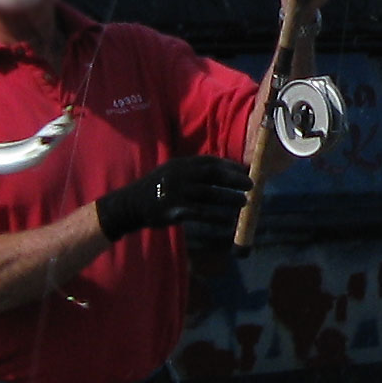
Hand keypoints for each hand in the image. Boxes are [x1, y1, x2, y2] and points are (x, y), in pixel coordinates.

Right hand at [96, 155, 252, 245]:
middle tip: (250, 185)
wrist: (131, 204)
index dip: (229, 166)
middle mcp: (179, 175)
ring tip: (244, 201)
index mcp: (181, 164)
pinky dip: (216, 216)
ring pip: (209, 194)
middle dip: (233, 179)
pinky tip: (228, 220)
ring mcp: (176, 192)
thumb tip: (223, 172)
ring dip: (228, 197)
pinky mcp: (174, 210)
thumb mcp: (172, 171)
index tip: (245, 171)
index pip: (210, 161)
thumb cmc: (158, 188)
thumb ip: (193, 171)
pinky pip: (200, 213)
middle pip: (212, 175)